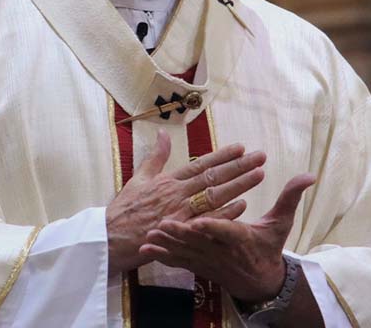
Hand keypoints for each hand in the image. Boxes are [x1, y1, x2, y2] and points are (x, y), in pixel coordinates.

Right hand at [106, 130, 266, 275]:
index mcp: (168, 180)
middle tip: (261, 157)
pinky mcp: (180, 232)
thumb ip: (155, 157)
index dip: (222, 156)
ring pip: (214, 197)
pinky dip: (225, 213)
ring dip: (238, 186)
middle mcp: (177, 194)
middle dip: (238, 166)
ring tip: (258, 175)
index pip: (200, 164)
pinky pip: (207, 222)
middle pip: (213, 177)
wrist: (110, 238)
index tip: (241, 147)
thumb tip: (163, 133)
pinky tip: (243, 205)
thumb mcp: (138, 179)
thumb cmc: (124, 209)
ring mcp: (180, 213)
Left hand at [138, 173, 315, 302]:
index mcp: (242, 239)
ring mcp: (209, 261)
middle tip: (165, 224)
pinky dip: (163, 256)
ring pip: (186, 253)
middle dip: (183, 234)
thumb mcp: (282, 223)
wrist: (260, 282)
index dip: (214, 227)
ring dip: (168, 244)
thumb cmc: (269, 246)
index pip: (228, 232)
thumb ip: (291, 198)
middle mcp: (223, 252)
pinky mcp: (199, 266)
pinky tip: (147, 249)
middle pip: (201, 242)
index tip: (200, 221)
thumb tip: (309, 175)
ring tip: (151, 234)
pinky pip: (179, 262)